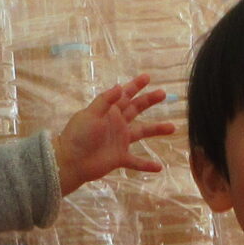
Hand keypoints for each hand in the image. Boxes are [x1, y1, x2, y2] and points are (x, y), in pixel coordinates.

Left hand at [52, 73, 173, 193]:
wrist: (70, 161)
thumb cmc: (78, 136)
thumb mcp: (90, 114)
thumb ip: (105, 101)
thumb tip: (120, 87)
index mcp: (109, 111)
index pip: (125, 95)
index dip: (135, 85)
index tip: (147, 77)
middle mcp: (117, 124)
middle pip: (136, 109)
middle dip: (149, 101)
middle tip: (163, 94)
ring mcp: (119, 141)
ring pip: (142, 132)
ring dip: (157, 130)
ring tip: (173, 128)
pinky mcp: (119, 157)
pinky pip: (136, 161)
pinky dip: (146, 164)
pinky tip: (159, 167)